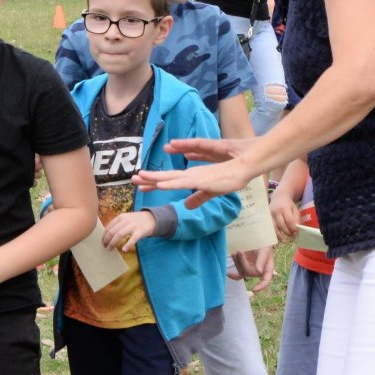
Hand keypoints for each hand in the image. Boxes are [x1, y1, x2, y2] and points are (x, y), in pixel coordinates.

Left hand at [102, 211, 155, 252]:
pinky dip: (127, 244)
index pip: (109, 227)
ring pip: (119, 234)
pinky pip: (133, 239)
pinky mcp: (140, 231)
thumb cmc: (136, 221)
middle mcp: (126, 220)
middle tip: (105, 247)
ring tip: (110, 249)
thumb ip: (118, 224)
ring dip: (113, 243)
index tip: (102, 242)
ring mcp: (133, 225)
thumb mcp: (126, 219)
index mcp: (120, 217)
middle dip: (107, 240)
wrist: (152, 218)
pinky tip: (124, 250)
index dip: (104, 235)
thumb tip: (107, 235)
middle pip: (113, 231)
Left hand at [136, 137, 259, 206]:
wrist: (243, 169)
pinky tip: (160, 184)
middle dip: (149, 179)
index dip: (154, 183)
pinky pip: (182, 182)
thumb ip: (198, 197)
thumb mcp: (211, 192)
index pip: (169, 181)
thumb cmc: (229, 178)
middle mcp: (190, 175)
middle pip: (166, 177)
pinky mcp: (201, 179)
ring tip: (140, 177)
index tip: (140, 185)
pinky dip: (170, 184)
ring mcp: (195, 176)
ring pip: (170, 178)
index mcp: (191, 178)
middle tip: (132, 179)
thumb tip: (186, 205)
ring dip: (155, 178)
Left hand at [231, 246, 274, 292]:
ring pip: (242, 271)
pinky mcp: (243, 268)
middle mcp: (259, 271)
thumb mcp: (264, 250)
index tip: (254, 289)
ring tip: (236, 251)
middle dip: (243, 262)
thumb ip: (262, 260)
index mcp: (268, 268)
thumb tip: (259, 272)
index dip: (261, 286)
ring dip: (237, 261)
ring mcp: (251, 270)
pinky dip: (232, 275)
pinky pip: (238, 276)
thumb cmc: (263, 243)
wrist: (255, 238)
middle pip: (249, 273)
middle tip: (239, 251)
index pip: (266, 280)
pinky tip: (227, 273)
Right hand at [269, 190, 300, 240]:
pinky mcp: (266, 218)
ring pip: (274, 227)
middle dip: (287, 232)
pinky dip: (274, 234)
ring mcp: (269, 215)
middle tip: (292, 237)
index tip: (296, 233)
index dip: (293, 228)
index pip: (289, 220)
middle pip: (281, 225)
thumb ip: (296, 218)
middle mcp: (276, 211)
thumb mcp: (295, 209)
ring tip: (285, 241)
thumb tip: (296, 230)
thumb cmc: (288, 204)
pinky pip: (270, 228)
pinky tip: (278, 238)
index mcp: (284, 208)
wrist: (278, 197)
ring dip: (280, 235)